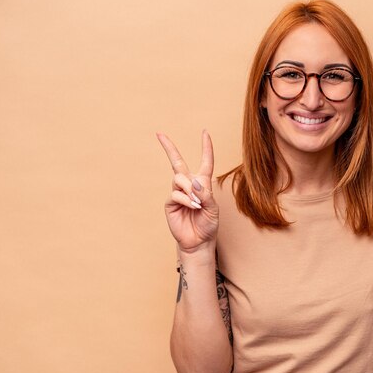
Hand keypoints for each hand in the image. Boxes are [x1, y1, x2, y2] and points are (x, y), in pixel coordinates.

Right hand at [156, 130, 218, 252]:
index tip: (205, 132)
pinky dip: (186, 199)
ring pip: (179, 179)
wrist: (199, 240)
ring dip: (190, 189)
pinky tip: (192, 207)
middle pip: (177, 162)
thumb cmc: (208, 223)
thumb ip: (206, 194)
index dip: (206, 147)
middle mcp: (189, 185)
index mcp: (203, 183)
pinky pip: (176, 194)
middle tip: (160, 134)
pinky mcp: (170, 202)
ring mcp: (178, 192)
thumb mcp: (213, 208)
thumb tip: (194, 183)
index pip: (205, 162)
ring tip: (197, 203)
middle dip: (168, 147)